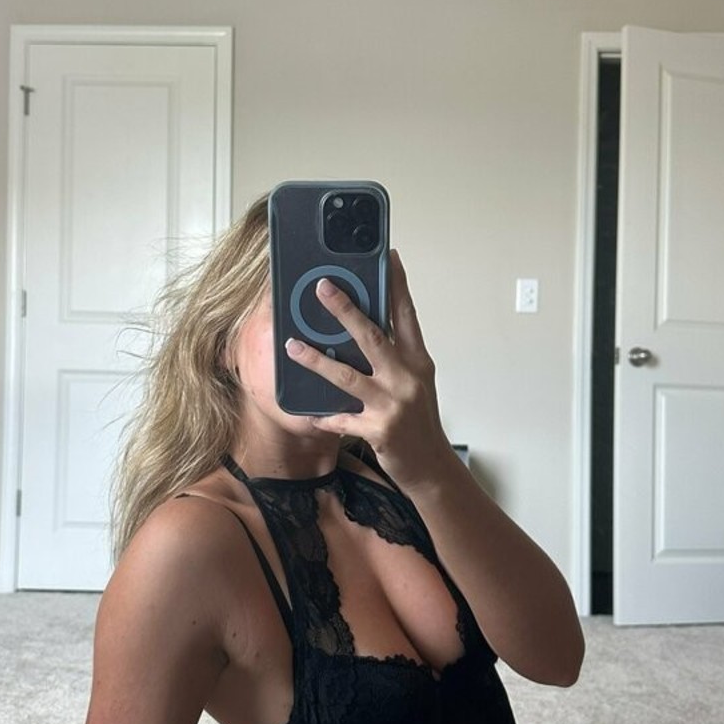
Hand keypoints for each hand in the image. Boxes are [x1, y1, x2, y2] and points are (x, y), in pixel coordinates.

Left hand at [284, 250, 454, 489]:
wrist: (431, 467)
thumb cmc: (420, 421)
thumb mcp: (416, 382)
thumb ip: (396, 356)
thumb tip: (364, 329)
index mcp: (418, 361)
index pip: (407, 315)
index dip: (397, 285)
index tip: (387, 257)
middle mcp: (407, 378)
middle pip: (372, 336)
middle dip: (344, 310)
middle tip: (322, 287)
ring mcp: (393, 404)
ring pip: (347, 376)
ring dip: (316, 360)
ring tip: (292, 346)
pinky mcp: (379, 430)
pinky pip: (342, 419)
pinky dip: (324, 416)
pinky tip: (307, 413)